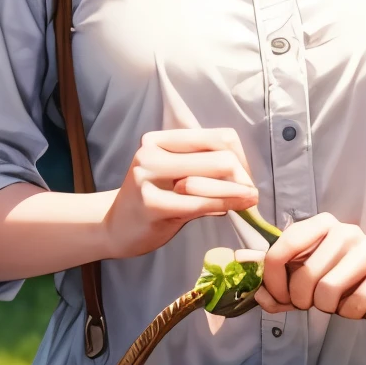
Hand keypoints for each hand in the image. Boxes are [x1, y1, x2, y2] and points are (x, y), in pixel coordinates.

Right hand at [107, 127, 258, 260]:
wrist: (115, 228)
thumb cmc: (152, 201)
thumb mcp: (175, 177)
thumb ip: (204, 170)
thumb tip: (246, 176)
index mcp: (160, 140)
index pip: (218, 137)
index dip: (240, 157)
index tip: (244, 177)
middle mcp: (151, 152)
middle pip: (219, 156)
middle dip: (243, 177)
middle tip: (250, 194)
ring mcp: (148, 177)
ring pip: (212, 177)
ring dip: (237, 192)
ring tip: (250, 201)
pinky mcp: (152, 204)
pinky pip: (200, 202)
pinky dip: (223, 205)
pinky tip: (233, 210)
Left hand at [256, 212, 365, 318]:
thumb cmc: (344, 268)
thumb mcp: (310, 265)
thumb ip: (278, 276)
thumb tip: (255, 287)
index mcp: (322, 224)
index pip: (283, 248)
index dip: (273, 279)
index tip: (279, 296)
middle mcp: (345, 232)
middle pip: (304, 277)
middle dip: (302, 300)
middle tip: (313, 301)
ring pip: (327, 292)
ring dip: (327, 307)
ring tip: (336, 301)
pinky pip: (354, 304)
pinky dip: (349, 312)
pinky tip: (355, 305)